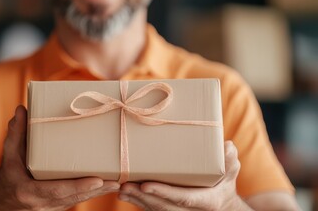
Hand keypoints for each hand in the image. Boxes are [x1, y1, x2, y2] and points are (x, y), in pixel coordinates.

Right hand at [0, 105, 119, 210]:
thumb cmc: (6, 177)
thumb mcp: (8, 156)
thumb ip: (15, 134)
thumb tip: (22, 110)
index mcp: (28, 191)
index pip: (57, 190)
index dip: (78, 186)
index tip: (97, 180)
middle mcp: (42, 203)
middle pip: (74, 198)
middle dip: (96, 190)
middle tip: (117, 179)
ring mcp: (51, 208)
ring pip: (77, 200)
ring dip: (98, 193)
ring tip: (118, 181)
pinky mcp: (57, 207)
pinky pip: (76, 200)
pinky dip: (91, 193)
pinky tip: (107, 184)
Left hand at [118, 141, 251, 210]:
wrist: (221, 200)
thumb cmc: (225, 181)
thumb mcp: (231, 170)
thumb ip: (229, 161)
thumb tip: (227, 146)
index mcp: (206, 201)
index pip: (182, 198)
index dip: (164, 192)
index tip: (146, 186)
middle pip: (163, 206)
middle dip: (143, 197)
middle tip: (125, 186)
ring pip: (155, 209)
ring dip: (137, 200)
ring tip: (120, 189)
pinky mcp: (169, 209)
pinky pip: (152, 209)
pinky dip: (138, 202)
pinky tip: (124, 194)